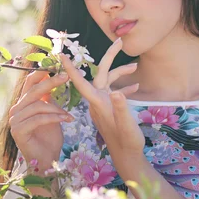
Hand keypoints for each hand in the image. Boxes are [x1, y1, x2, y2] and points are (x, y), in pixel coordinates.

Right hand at [9, 70, 72, 173]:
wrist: (47, 161)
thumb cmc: (50, 139)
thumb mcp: (52, 114)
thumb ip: (50, 99)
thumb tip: (56, 78)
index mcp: (23, 104)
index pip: (30, 83)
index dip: (41, 73)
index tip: (56, 65)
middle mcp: (16, 110)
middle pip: (33, 90)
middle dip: (50, 82)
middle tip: (66, 76)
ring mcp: (15, 120)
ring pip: (37, 105)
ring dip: (56, 109)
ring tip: (68, 115)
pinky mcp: (18, 131)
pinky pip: (38, 119)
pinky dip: (54, 118)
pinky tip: (66, 120)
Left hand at [59, 37, 144, 163]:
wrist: (127, 157)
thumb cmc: (127, 142)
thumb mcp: (127, 125)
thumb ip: (122, 108)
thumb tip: (116, 92)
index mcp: (97, 102)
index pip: (80, 81)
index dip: (71, 68)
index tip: (61, 54)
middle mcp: (98, 101)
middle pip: (100, 73)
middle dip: (109, 57)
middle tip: (120, 41)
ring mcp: (103, 104)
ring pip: (109, 81)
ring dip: (121, 73)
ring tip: (136, 68)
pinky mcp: (109, 108)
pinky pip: (114, 92)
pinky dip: (124, 87)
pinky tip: (136, 85)